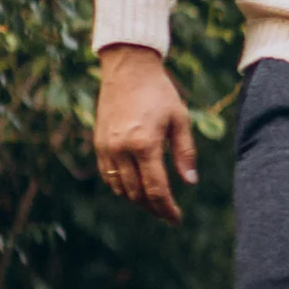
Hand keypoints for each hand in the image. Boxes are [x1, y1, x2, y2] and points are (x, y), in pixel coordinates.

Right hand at [94, 44, 197, 221]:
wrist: (128, 70)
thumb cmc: (159, 92)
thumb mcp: (180, 120)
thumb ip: (185, 153)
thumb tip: (190, 183)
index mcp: (145, 144)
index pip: (156, 189)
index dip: (167, 208)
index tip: (176, 219)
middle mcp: (121, 149)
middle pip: (137, 194)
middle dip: (153, 208)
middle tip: (168, 214)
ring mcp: (106, 147)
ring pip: (120, 188)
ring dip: (137, 200)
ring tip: (154, 204)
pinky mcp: (98, 143)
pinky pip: (108, 176)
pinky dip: (121, 187)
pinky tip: (135, 189)